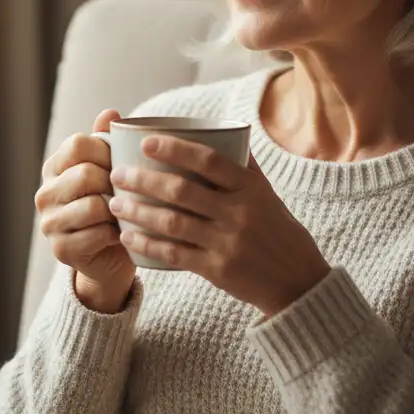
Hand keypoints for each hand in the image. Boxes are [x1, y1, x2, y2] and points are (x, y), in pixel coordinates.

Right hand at [34, 109, 135, 311]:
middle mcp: (45, 193)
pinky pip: (96, 234)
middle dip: (114, 184)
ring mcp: (49, 222)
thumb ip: (108, 141)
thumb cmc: (113, 205)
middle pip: (86, 174)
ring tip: (124, 214)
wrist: (111, 255)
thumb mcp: (111, 170)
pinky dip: (114, 234)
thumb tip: (110, 113)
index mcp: (55, 166)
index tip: (120, 164)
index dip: (106, 151)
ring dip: (116, 211)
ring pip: (92, 205)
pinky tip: (119, 235)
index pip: (79, 144)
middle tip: (126, 193)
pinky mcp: (61, 249)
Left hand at [107, 136, 330, 316]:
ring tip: (115, 204)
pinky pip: (174, 254)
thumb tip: (224, 131)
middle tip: (118, 174)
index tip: (147, 142)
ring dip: (138, 211)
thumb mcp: (267, 194)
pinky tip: (128, 236)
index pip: (209, 160)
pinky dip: (147, 244)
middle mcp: (240, 213)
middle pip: (182, 191)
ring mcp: (228, 242)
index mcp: (251, 188)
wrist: (298, 282)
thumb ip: (244, 167)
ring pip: (172, 222)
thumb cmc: (278, 230)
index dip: (175, 148)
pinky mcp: (218, 269)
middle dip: (144, 180)